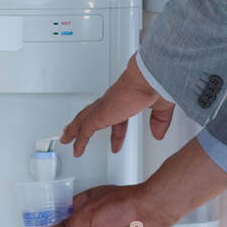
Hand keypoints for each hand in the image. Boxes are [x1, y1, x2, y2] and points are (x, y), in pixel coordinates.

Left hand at [58, 53, 172, 156]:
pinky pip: (85, 129)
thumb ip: (159, 121)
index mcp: (126, 100)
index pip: (117, 117)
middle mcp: (112, 102)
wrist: (148, 78)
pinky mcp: (100, 114)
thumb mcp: (161, 108)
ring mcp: (104, 107)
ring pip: (83, 120)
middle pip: (93, 115)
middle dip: (84, 124)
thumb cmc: (155, 85)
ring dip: (74, 129)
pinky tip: (75, 148)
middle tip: (77, 132)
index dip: (117, 130)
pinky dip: (79, 139)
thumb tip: (158, 134)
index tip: (116, 139)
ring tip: (66, 138)